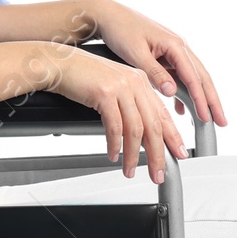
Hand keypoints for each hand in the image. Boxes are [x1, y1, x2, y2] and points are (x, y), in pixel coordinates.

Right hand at [50, 46, 187, 181]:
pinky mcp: (105, 93)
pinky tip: (113, 155)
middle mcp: (135, 83)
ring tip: (130, 170)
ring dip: (133, 155)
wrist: (59, 64)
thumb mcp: (114, 88)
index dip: (172, 137)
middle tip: (157, 173)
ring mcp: (121, 87)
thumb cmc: (83, 77)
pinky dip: (115, 145)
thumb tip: (140, 133)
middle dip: (157, 154)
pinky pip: (115, 127)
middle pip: (154, 125)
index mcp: (141, 81)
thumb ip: (130, 104)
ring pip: (136, 130)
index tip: (178, 153)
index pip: (162, 114)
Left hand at [88, 1, 226, 127]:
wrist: (108, 15)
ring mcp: (173, 50)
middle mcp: (179, 46)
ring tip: (208, 118)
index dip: (201, 100)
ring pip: (193, 77)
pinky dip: (183, 92)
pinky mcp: (165, 54)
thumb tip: (172, 92)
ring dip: (201, 98)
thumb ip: (155, 73)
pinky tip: (181, 109)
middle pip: (202, 77)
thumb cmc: (121, 30)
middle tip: (222, 121)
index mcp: (175, 45)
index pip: (193, 77)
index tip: (207, 118)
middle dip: (212, 101)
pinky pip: (180, 75)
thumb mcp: (136, 54)